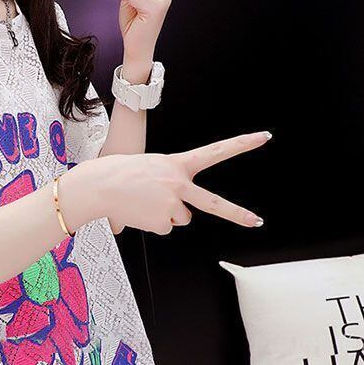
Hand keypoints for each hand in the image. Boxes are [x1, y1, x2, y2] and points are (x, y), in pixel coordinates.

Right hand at [66, 131, 270, 235]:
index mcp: (178, 165)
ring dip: (165, 213)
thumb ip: (171, 184)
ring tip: (144, 202)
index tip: (264, 137)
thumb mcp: (151, 168)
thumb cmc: (121, 173)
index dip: (242, 144)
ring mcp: (172, 205)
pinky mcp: (162, 223)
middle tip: (257, 222)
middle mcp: (179, 184)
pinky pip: (164, 227)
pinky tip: (139, 211)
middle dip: (238, 214)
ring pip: (179, 218)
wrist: (99, 186)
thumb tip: (178, 215)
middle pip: (214, 204)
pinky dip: (153, 223)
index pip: (216, 152)